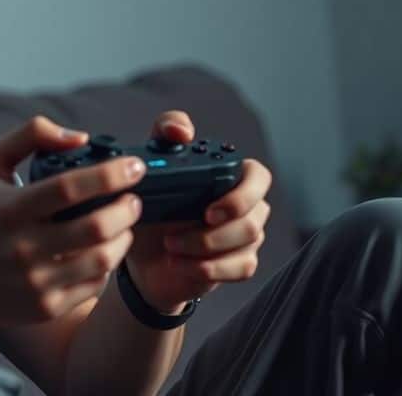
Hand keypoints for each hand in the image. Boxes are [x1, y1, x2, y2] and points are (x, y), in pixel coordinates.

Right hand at [0, 115, 147, 328]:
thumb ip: (31, 135)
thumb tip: (80, 137)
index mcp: (11, 209)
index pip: (69, 188)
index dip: (110, 175)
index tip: (134, 167)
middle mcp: (22, 247)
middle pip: (95, 227)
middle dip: (127, 209)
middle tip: (134, 199)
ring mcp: (35, 282)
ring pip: (102, 259)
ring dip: (124, 238)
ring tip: (124, 225)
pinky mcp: (45, 307)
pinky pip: (94, 285)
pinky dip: (107, 265)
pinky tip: (103, 251)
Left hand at [124, 111, 272, 312]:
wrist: (143, 257)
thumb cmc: (152, 208)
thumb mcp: (150, 168)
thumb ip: (163, 135)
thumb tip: (183, 131)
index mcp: (229, 177)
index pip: (258, 176)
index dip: (242, 193)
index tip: (208, 210)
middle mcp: (245, 205)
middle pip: (255, 216)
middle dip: (217, 230)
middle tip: (181, 233)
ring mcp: (246, 236)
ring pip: (248, 243)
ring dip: (203, 249)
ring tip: (170, 246)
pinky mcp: (240, 263)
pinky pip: (241, 267)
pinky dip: (207, 269)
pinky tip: (180, 264)